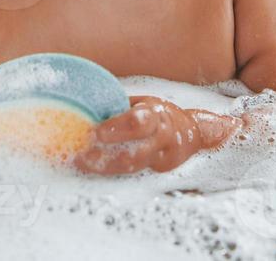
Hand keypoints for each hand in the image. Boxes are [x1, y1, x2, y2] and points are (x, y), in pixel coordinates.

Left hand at [75, 97, 239, 174]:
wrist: (193, 131)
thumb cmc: (158, 114)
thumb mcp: (144, 103)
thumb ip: (120, 107)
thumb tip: (86, 106)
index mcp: (156, 114)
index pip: (138, 122)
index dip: (116, 128)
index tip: (95, 132)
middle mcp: (162, 137)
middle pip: (135, 152)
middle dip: (106, 156)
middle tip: (82, 154)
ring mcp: (162, 157)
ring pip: (133, 167)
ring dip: (105, 167)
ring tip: (82, 163)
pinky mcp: (159, 170)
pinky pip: (133, 172)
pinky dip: (111, 170)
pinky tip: (94, 168)